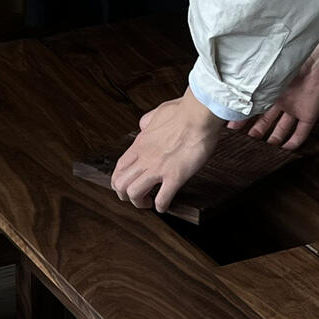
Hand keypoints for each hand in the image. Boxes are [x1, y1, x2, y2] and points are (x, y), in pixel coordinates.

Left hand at [111, 87, 222, 213]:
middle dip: (124, 196)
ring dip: (139, 203)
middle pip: (120, 184)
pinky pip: (162, 198)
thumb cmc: (184, 111)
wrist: (199, 113)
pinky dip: (161, 206)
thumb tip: (143, 125)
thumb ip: (148, 120)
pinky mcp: (175, 176)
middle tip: (136, 198)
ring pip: (134, 193)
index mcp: (140, 144)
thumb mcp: (158, 112)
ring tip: (149, 203)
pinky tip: (165, 206)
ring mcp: (158, 168)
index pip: (118, 168)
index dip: (119, 182)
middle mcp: (145, 158)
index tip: (127, 186)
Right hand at [228, 57, 318, 149]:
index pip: (256, 108)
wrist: (317, 63)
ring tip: (263, 150)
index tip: (232, 128)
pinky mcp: (309, 115)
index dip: (244, 118)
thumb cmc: (291, 66)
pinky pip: (301, 132)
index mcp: (272, 90)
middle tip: (247, 142)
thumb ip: (251, 93)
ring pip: (283, 128)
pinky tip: (286, 150)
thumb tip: (230, 100)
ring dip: (274, 139)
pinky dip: (293, 142)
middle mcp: (283, 100)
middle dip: (257, 132)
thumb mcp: (267, 81)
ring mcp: (296, 108)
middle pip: (268, 120)